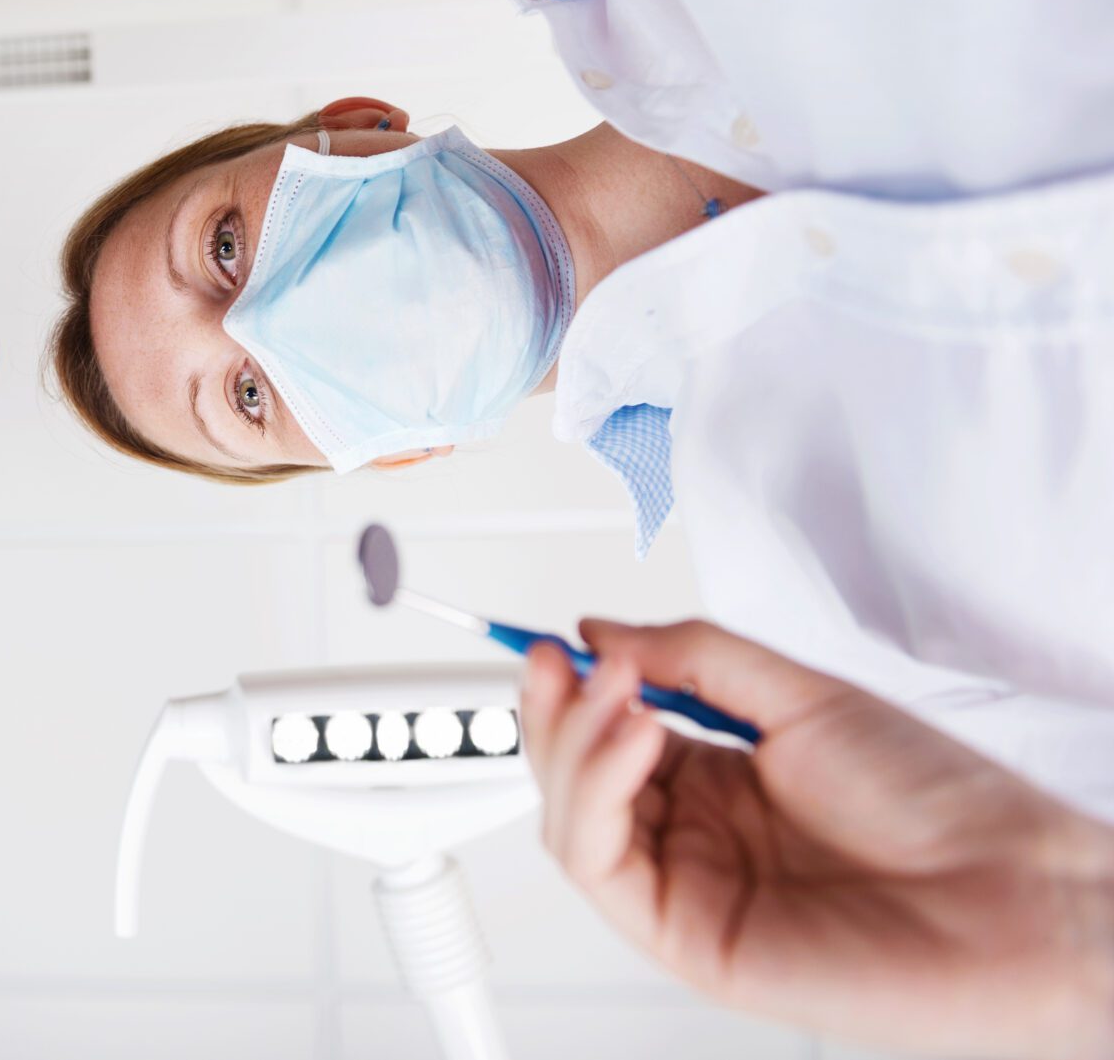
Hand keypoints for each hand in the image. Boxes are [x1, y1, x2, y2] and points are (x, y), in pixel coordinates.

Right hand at [521, 618, 1113, 1059]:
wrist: (1011, 894)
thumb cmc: (942, 806)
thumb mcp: (804, 696)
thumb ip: (695, 658)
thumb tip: (601, 632)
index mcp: (717, 777)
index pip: (608, 728)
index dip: (573, 684)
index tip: (557, 641)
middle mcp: (694, 833)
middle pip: (573, 774)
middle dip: (557, 709)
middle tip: (564, 659)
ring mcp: (686, 885)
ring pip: (571, 818)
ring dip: (574, 745)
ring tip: (615, 691)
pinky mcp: (683, 935)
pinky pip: (600, 864)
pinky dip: (598, 794)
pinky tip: (637, 739)